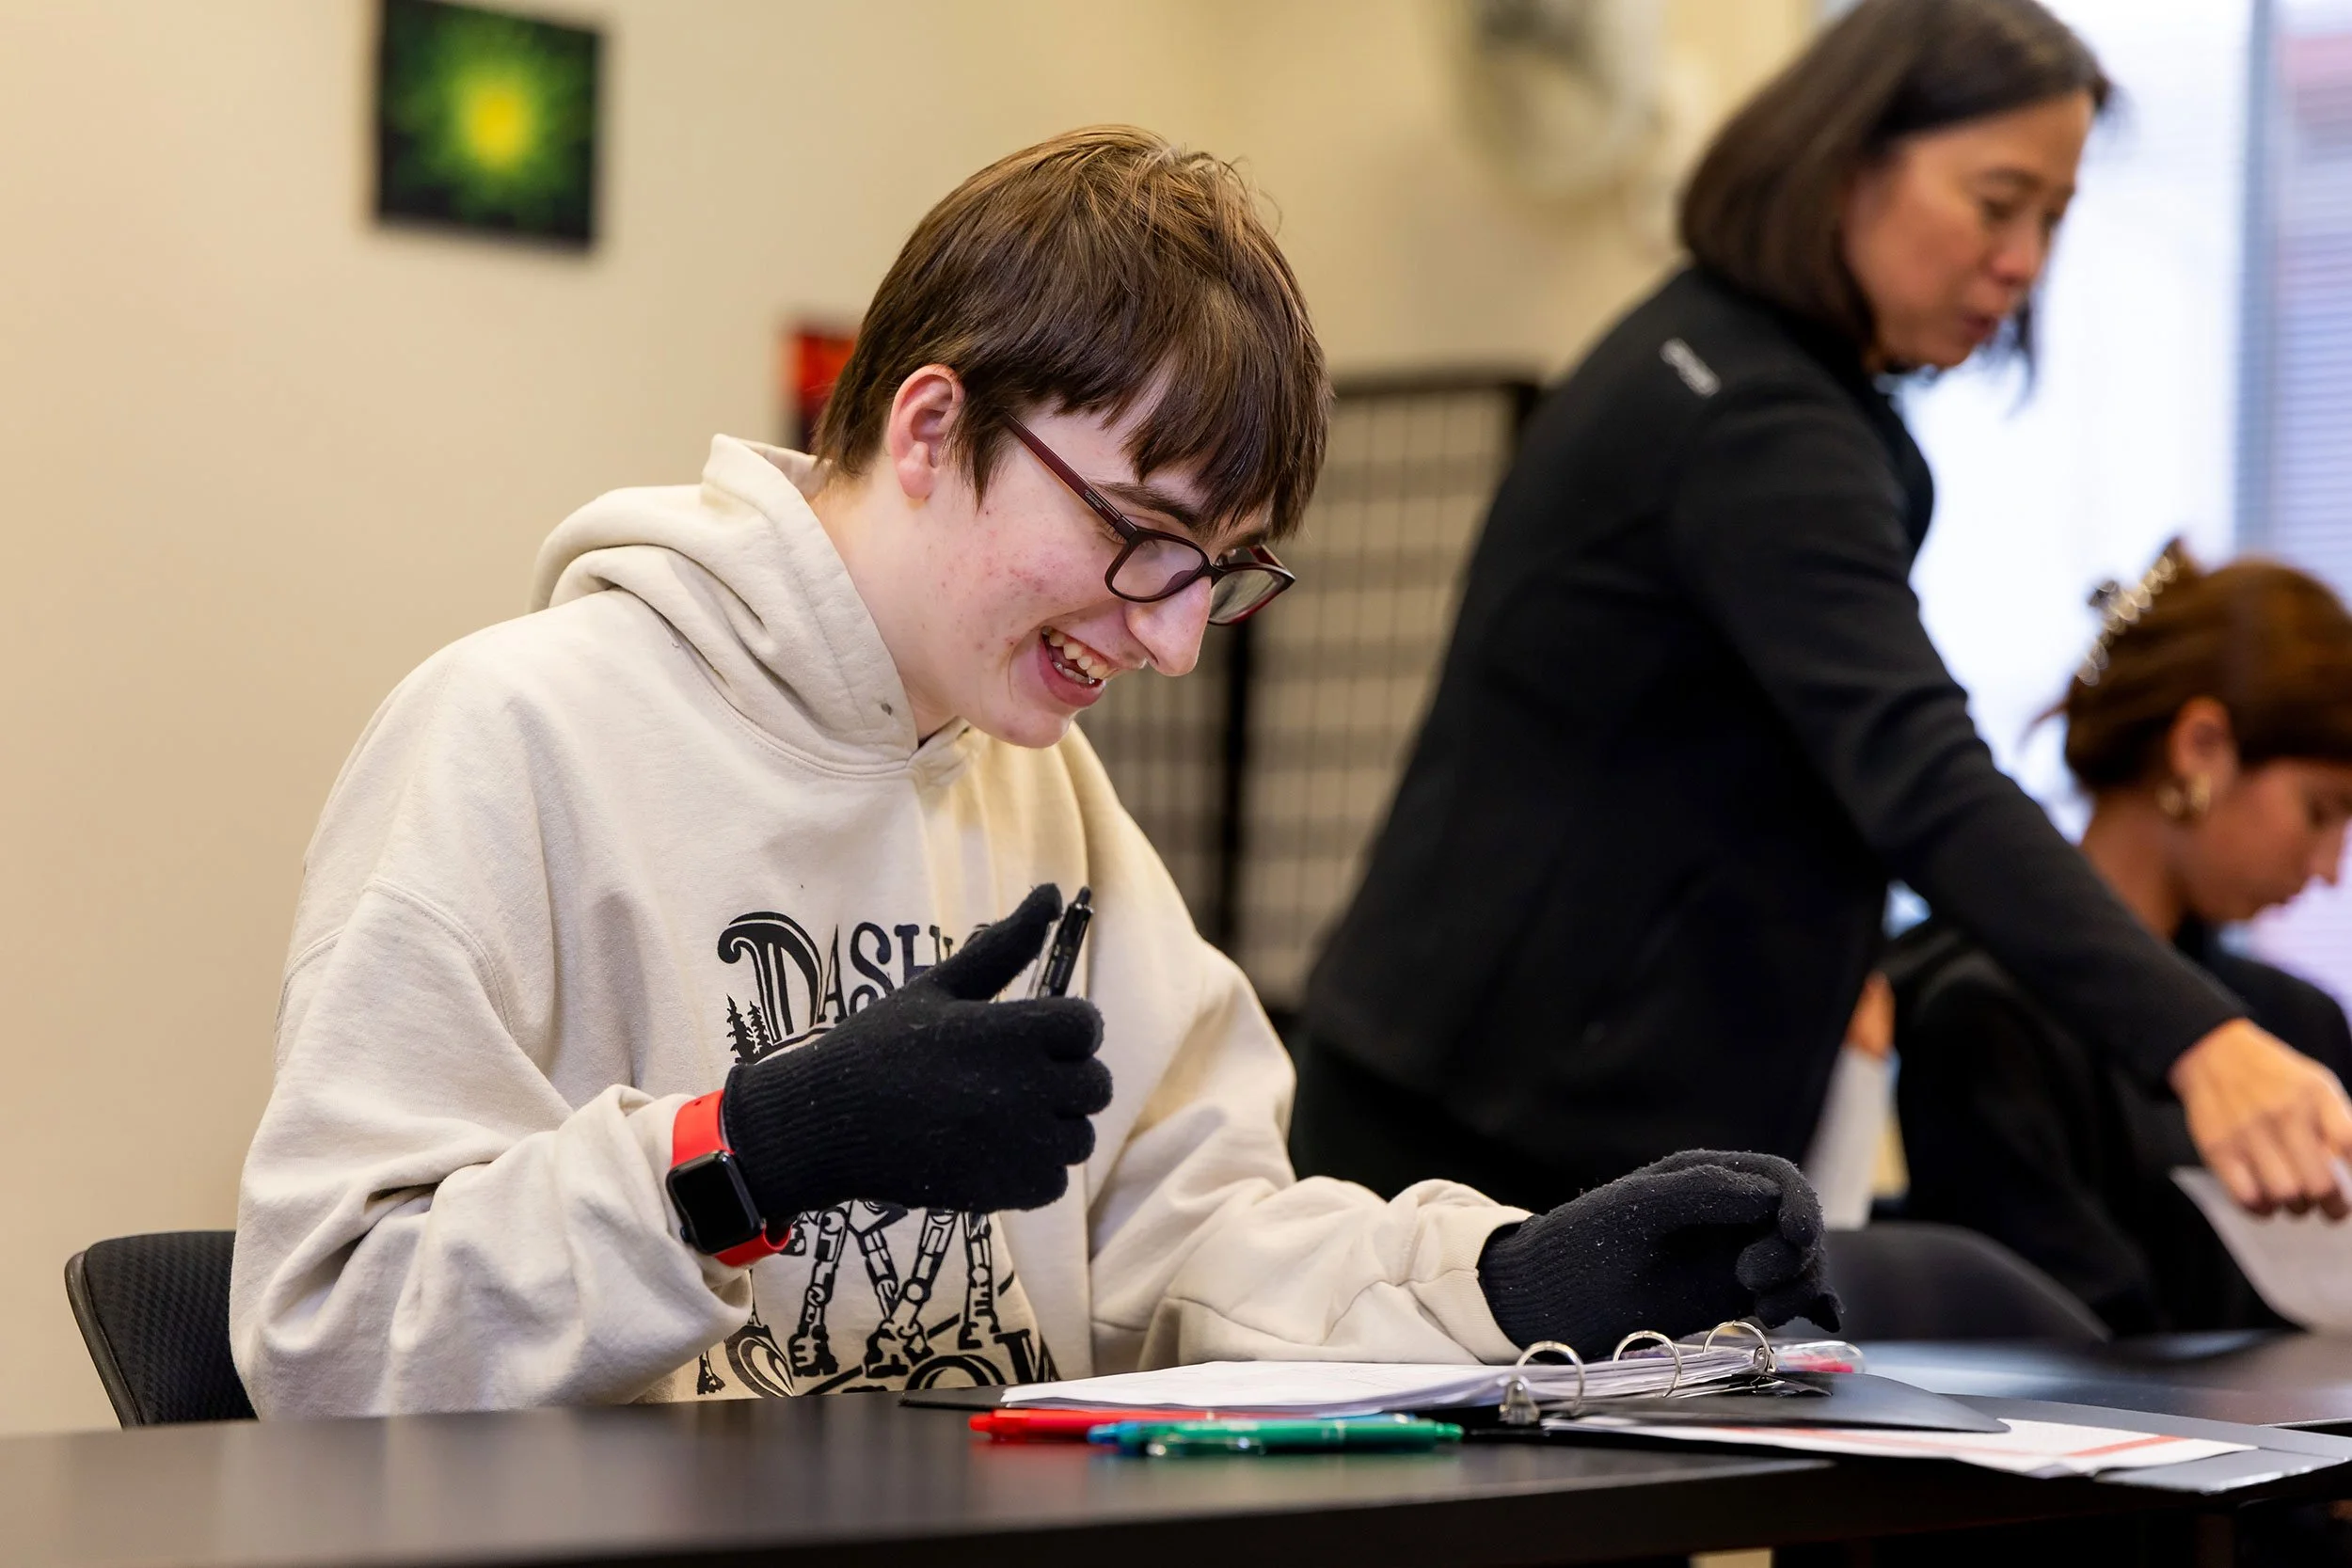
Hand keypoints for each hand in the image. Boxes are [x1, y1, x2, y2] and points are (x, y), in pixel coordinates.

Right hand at [720, 884, 1112, 1222]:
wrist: (824, 1124)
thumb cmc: (879, 1047)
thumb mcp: (939, 987)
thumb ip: (1005, 944)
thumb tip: (1054, 892)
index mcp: (1010, 1031)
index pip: (1087, 1025)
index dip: (1067, 1030)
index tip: (1033, 1037)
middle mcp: (1023, 1087)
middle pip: (1095, 1084)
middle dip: (1066, 1080)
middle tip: (1015, 1081)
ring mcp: (1017, 1144)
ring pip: (1079, 1136)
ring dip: (1052, 1129)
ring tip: (999, 1118)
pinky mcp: (1006, 1191)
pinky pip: (1055, 1181)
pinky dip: (1032, 1172)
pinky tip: (991, 1153)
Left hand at [1476, 1149, 1838, 1357]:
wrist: (1550, 1305)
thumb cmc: (1581, 1247)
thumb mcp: (1633, 1212)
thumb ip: (1697, 1193)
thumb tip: (1766, 1194)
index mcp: (1705, 1177)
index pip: (1778, 1179)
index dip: (1799, 1205)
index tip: (1795, 1238)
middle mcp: (1726, 1212)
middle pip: (1799, 1224)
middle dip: (1796, 1256)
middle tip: (1751, 1287)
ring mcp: (1731, 1256)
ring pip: (1798, 1264)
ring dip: (1800, 1287)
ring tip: (1763, 1316)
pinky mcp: (1728, 1296)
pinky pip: (1785, 1295)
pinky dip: (1809, 1305)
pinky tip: (1822, 1322)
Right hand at [2171, 1017, 2351, 1217]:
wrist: (2213, 1056)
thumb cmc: (2275, 1079)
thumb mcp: (2318, 1086)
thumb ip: (2341, 1124)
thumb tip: (2350, 1166)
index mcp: (2315, 1095)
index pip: (2350, 1144)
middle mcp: (2283, 1113)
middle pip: (2319, 1183)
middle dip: (2332, 1205)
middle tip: (2331, 1207)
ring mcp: (2247, 1131)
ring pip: (2285, 1196)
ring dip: (2296, 1207)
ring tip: (2296, 1201)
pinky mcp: (2217, 1148)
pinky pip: (2247, 1197)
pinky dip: (2262, 1208)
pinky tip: (2266, 1200)